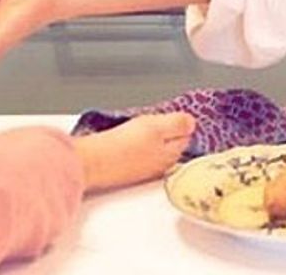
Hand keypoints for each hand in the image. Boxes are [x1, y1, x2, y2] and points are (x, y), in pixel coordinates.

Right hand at [72, 112, 196, 192]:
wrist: (94, 162)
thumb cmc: (123, 145)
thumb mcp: (156, 127)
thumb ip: (177, 124)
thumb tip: (191, 123)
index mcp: (172, 154)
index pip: (186, 135)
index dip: (179, 122)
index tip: (171, 114)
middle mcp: (161, 165)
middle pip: (172, 143)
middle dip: (167, 131)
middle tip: (154, 119)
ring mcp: (145, 169)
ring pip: (156, 148)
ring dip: (152, 137)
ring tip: (139, 126)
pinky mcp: (129, 170)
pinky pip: (140, 153)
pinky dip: (137, 145)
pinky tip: (127, 138)